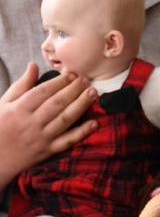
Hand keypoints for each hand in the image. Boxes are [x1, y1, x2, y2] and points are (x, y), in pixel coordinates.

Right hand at [0, 63, 95, 185]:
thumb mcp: (4, 103)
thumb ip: (21, 85)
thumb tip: (33, 65)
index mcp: (19, 109)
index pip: (43, 92)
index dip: (59, 82)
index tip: (72, 74)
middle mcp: (32, 123)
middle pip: (57, 104)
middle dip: (74, 90)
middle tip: (86, 80)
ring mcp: (41, 138)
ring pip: (65, 120)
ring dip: (81, 105)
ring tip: (92, 93)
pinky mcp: (48, 151)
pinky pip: (68, 141)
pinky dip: (82, 132)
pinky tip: (94, 123)